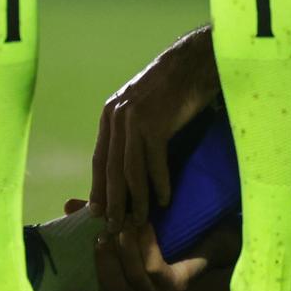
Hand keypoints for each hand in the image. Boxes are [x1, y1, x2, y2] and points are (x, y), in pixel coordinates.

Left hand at [90, 28, 219, 230]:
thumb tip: (125, 163)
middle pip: (111, 169)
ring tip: (139, 221)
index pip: (99, 159)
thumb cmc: (172, 87)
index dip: (98, 188)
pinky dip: (159, 184)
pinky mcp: (155, 124)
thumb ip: (130, 130)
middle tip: (114, 227)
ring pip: (131, 171)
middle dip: (112, 202)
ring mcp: (134, 120)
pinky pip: (155, 163)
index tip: (98, 213)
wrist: (193, 63)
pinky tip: (164, 200)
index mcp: (110, 114)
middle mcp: (117, 117)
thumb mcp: (142, 106)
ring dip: (136, 200)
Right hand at [91, 218, 208, 290]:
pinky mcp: (177, 286)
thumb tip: (68, 205)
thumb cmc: (159, 238)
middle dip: (105, 262)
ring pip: (134, 277)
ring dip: (125, 249)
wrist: (205, 238)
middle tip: (100, 235)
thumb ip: (98, 222)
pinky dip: (145, 245)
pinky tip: (143, 225)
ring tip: (122, 224)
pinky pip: (155, 268)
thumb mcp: (123, 232)